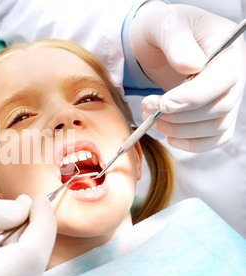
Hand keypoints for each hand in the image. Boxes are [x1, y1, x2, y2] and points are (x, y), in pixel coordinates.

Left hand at [129, 2, 245, 151]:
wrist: (158, 42)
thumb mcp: (165, 25)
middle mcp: (234, 76)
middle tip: (148, 110)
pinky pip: (215, 138)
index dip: (192, 98)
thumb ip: (177, 42)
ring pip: (216, 127)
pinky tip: (169, 136)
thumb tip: (192, 66)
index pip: (223, 80)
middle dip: (179, 116)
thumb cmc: (164, 29)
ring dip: (180, 130)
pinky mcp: (215, 113)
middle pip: (220, 108)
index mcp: (229, 51)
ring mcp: (227, 96)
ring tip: (151, 119)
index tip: (162, 104)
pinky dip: (193, 144)